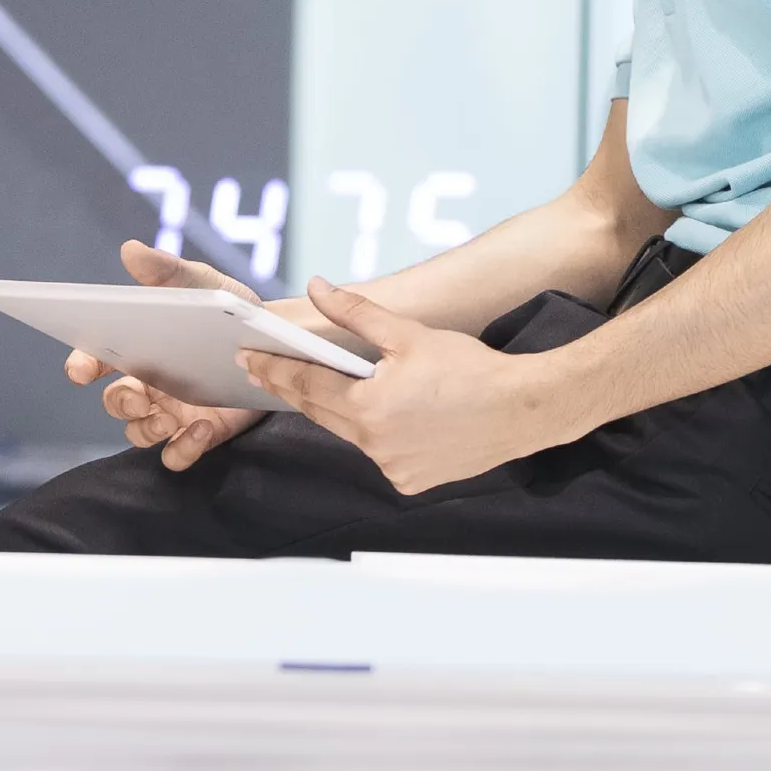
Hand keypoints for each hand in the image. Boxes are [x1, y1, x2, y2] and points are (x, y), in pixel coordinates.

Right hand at [66, 240, 267, 470]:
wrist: (277, 339)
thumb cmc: (231, 309)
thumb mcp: (204, 285)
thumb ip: (168, 270)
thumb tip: (131, 250)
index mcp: (140, 348)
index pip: (96, 358)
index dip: (81, 364)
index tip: (81, 370)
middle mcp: (149, 383)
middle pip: (114, 402)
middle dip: (119, 403)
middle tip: (138, 398)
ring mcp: (172, 412)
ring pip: (138, 433)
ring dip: (146, 429)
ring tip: (168, 418)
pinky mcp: (200, 433)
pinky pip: (175, 455)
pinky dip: (182, 449)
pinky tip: (201, 428)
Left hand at [238, 277, 569, 496]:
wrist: (521, 409)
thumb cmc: (469, 367)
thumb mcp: (409, 333)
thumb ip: (356, 312)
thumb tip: (317, 287)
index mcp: (368, 406)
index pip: (305, 384)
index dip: (274, 369)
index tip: (248, 359)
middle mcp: (374, 444)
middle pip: (320, 412)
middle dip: (290, 389)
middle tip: (262, 371)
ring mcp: (392, 468)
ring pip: (349, 435)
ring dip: (336, 412)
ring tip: (320, 389)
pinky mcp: (410, 482)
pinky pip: (378, 455)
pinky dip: (374, 435)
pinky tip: (379, 418)